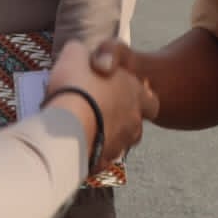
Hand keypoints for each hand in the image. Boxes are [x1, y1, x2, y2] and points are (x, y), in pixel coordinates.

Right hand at [47, 41, 157, 172]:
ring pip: (119, 142)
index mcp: (135, 93)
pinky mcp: (104, 163)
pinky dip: (91, 153)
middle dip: (120, 119)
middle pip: (135, 123)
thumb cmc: (76, 86)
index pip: (151, 99)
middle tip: (99, 113)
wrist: (67, 125)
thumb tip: (80, 54)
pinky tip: (75, 145)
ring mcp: (121, 144)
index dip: (139, 97)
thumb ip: (82, 54)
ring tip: (85, 130)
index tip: (121, 94)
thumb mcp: (75, 55)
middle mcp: (134, 121)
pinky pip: (100, 158)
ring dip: (106, 136)